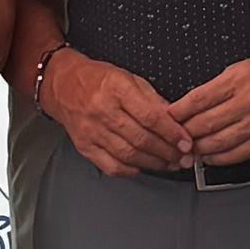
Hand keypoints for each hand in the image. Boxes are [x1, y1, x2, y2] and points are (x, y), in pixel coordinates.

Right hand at [43, 49, 190, 177]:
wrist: (63, 85)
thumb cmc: (97, 79)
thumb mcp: (129, 78)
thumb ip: (153, 99)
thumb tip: (175, 119)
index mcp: (116, 89)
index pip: (150, 116)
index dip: (172, 132)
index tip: (186, 142)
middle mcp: (102, 110)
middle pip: (141, 138)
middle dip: (167, 151)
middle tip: (184, 157)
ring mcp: (92, 131)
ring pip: (128, 155)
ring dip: (154, 163)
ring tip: (169, 164)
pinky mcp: (85, 146)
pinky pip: (111, 165)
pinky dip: (131, 170)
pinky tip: (144, 167)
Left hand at [169, 51, 249, 165]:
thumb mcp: (244, 65)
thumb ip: (219, 84)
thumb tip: (194, 102)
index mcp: (239, 79)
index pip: (198, 99)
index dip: (178, 111)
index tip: (168, 116)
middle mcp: (248, 102)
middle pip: (204, 124)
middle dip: (184, 132)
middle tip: (172, 136)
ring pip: (217, 142)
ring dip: (198, 148)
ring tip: (187, 148)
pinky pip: (236, 155)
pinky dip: (218, 158)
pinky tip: (209, 156)